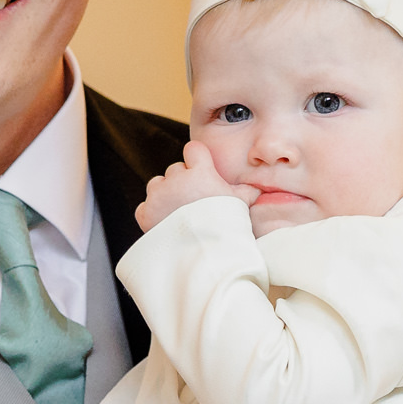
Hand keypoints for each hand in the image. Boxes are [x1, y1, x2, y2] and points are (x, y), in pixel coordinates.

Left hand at [135, 141, 255, 232]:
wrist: (206, 253)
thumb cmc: (226, 226)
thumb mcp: (240, 205)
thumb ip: (246, 191)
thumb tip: (258, 188)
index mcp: (199, 172)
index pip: (193, 149)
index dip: (197, 161)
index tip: (201, 173)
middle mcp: (176, 179)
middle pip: (175, 169)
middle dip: (182, 182)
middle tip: (194, 202)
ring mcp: (158, 196)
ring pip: (157, 184)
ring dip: (164, 194)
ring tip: (179, 213)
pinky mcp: (145, 214)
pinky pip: (144, 206)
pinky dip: (151, 213)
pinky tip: (166, 223)